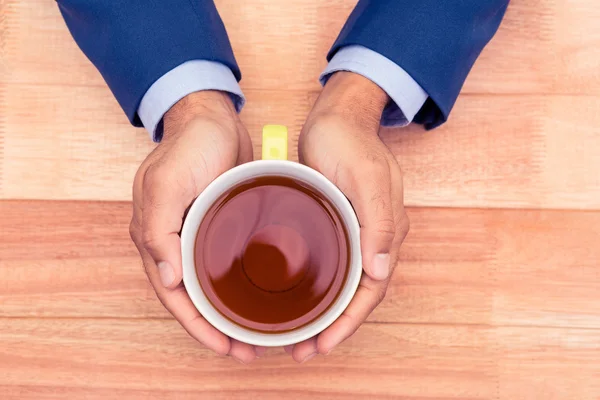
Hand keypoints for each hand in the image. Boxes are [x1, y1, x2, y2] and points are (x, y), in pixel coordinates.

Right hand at [129, 91, 263, 362]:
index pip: (175, 297)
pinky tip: (259, 297)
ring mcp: (198, 235)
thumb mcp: (167, 182)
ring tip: (255, 335)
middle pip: (194, 299)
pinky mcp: (221, 224)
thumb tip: (168, 280)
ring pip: (211, 287)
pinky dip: (239, 286)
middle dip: (217, 329)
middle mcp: (175, 243)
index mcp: (156, 238)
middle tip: (247, 350)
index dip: (198, 326)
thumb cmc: (187, 146)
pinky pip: (226, 264)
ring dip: (230, 313)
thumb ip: (158, 230)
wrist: (212, 117)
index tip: (225, 347)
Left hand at [288, 72, 409, 361]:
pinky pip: (330, 267)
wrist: (336, 117)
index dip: (348, 322)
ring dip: (324, 314)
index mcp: (385, 232)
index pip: (371, 291)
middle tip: (303, 350)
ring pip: (343, 286)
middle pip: (356, 296)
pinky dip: (317, 289)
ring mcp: (354, 233)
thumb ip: (378, 222)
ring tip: (297, 337)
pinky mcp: (335, 225)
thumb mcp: (366, 177)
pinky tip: (296, 299)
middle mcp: (373, 238)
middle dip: (334, 328)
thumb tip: (381, 271)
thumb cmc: (350, 142)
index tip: (323, 344)